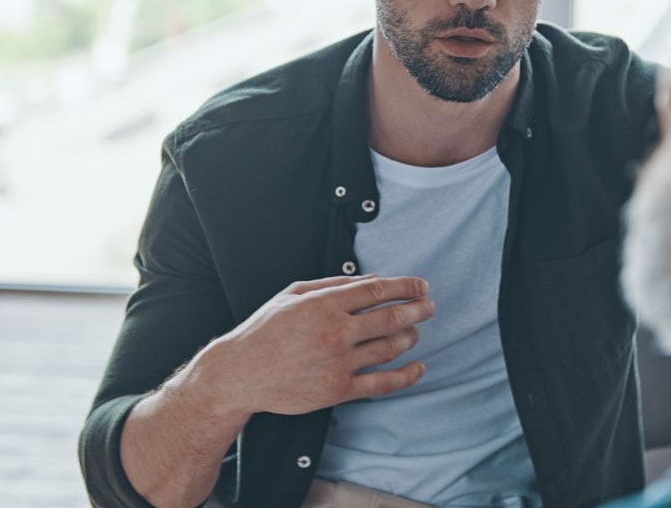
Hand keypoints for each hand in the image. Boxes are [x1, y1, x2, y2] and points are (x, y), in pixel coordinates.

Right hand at [206, 275, 434, 415]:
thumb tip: (373, 280)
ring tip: (415, 332)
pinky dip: (405, 376)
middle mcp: (335, 332)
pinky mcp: (338, 389)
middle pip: (391, 318)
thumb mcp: (294, 295)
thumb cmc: (265, 331)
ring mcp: (338, 362)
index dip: (405, 287)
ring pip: (389, 348)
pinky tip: (418, 368)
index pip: (377, 291)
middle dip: (417, 310)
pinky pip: (381, 383)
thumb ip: (335, 285)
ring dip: (410, 337)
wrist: (241, 373)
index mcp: (324, 304)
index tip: (421, 287)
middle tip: (429, 306)